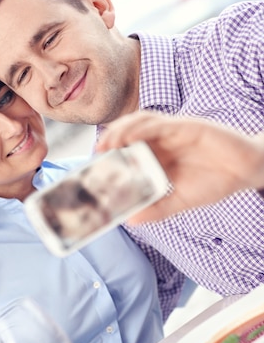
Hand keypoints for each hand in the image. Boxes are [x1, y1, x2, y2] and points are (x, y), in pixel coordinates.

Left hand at [96, 112, 263, 222]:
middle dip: (109, 140)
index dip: (109, 155)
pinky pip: (158, 123)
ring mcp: (174, 131)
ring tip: (107, 146)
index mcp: (159, 155)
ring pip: (138, 122)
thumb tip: (131, 220)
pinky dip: (139, 128)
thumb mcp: (181, 201)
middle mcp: (162, 140)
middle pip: (128, 132)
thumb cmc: (215, 181)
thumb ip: (157, 209)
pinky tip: (128, 138)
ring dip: (120, 131)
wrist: (248, 172)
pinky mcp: (187, 125)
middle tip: (96, 156)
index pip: (127, 149)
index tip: (93, 167)